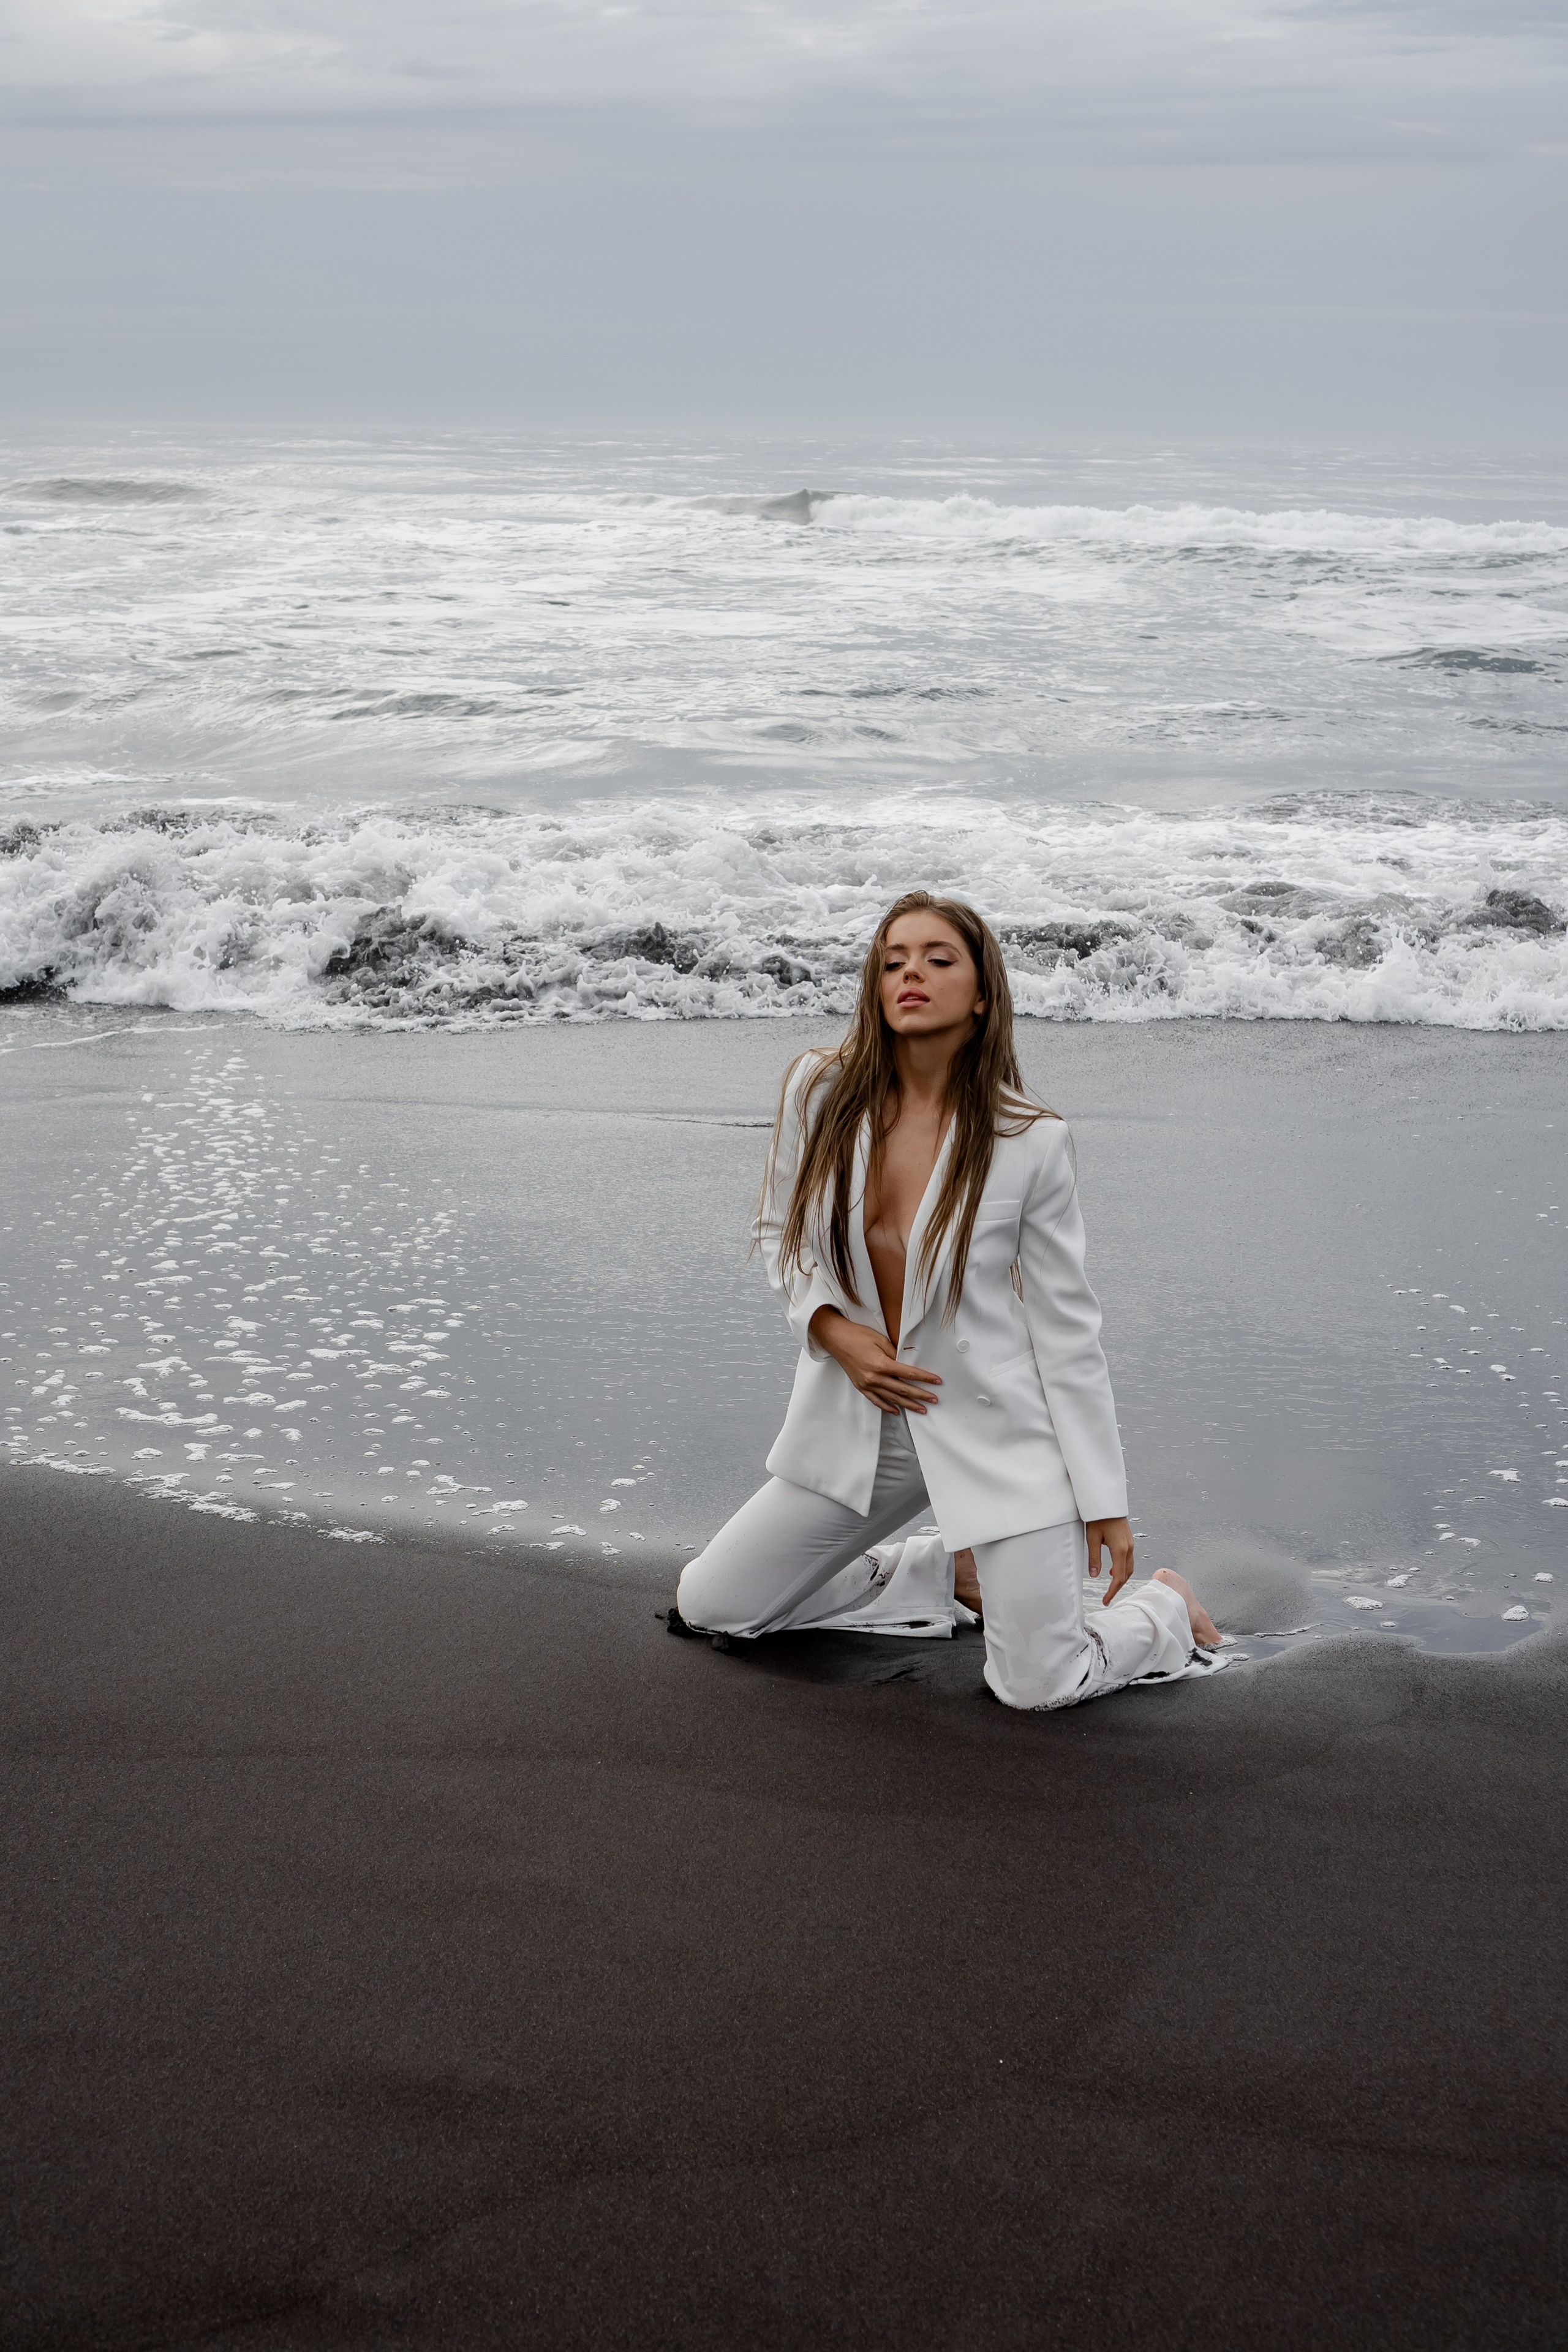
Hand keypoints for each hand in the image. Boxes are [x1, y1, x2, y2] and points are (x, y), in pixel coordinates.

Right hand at [810, 1307, 941, 1414]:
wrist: (836, 1339)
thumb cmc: (858, 1335)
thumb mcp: (881, 1340)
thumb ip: (895, 1354)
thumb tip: (908, 1363)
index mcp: (881, 1364)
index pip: (908, 1374)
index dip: (924, 1378)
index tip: (936, 1381)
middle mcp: (874, 1377)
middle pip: (902, 1389)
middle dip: (920, 1395)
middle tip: (934, 1399)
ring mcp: (866, 1384)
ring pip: (891, 1398)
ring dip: (908, 1404)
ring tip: (922, 1409)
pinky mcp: (860, 1387)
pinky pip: (876, 1400)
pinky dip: (887, 1407)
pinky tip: (896, 1411)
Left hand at [1085, 1517, 1133, 1605]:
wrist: (1107, 1501)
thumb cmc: (1099, 1517)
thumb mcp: (1092, 1538)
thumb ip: (1094, 1558)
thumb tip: (1095, 1576)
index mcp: (1120, 1549)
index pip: (1118, 1577)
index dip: (1112, 1591)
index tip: (1105, 1600)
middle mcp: (1129, 1548)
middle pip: (1126, 1574)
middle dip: (1117, 1588)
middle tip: (1107, 1598)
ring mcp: (1130, 1544)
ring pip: (1129, 1568)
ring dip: (1121, 1579)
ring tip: (1110, 1587)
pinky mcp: (1128, 1541)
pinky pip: (1128, 1560)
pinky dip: (1122, 1569)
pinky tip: (1112, 1571)